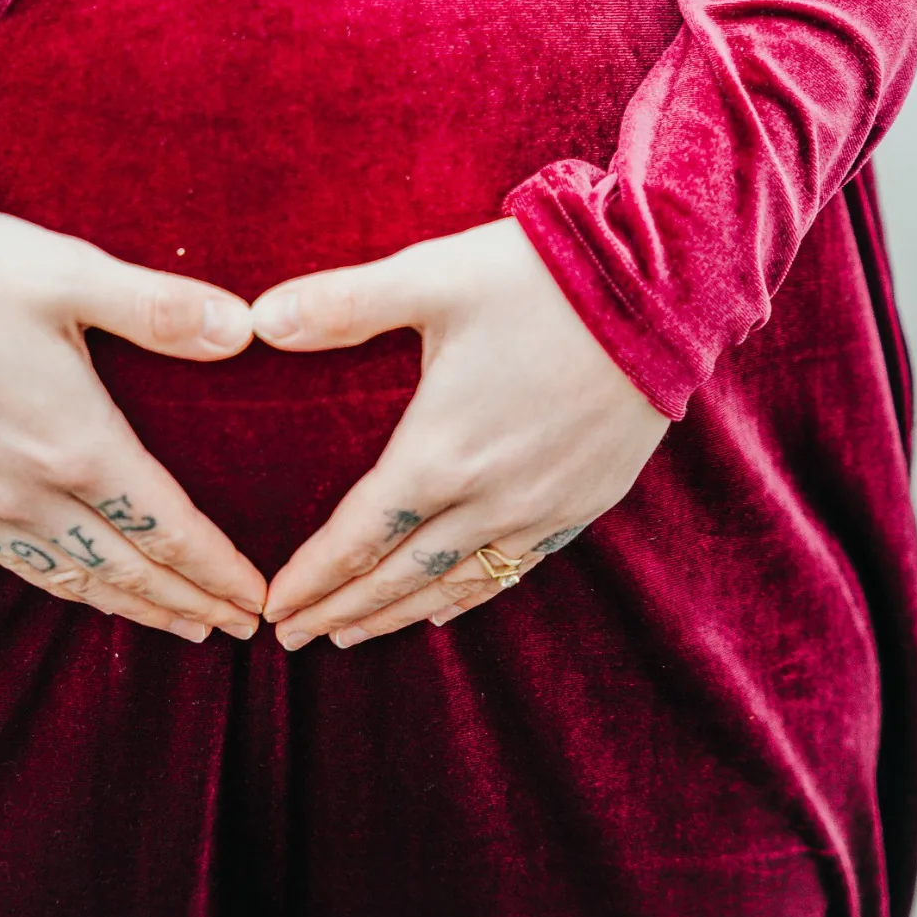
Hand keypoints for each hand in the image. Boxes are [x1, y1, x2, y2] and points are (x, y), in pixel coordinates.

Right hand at [0, 208, 265, 640]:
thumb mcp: (69, 273)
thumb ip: (161, 308)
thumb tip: (246, 329)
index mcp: (78, 443)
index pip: (169, 529)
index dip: (219, 570)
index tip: (259, 600)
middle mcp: (33, 491)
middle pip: (131, 570)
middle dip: (193, 602)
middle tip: (244, 630)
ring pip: (77, 579)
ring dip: (137, 608)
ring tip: (183, 625)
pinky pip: (21, 566)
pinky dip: (69, 590)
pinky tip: (84, 590)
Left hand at [253, 217, 668, 648]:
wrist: (660, 289)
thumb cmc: (535, 278)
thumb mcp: (428, 278)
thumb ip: (340, 304)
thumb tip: (257, 319)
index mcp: (441, 450)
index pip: (358, 536)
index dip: (312, 576)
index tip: (270, 607)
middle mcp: (491, 495)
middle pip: (400, 575)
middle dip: (341, 608)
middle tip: (291, 638)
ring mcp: (544, 506)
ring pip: (457, 583)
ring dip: (397, 613)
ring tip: (350, 634)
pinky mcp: (588, 501)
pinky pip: (517, 569)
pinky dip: (470, 595)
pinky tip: (445, 607)